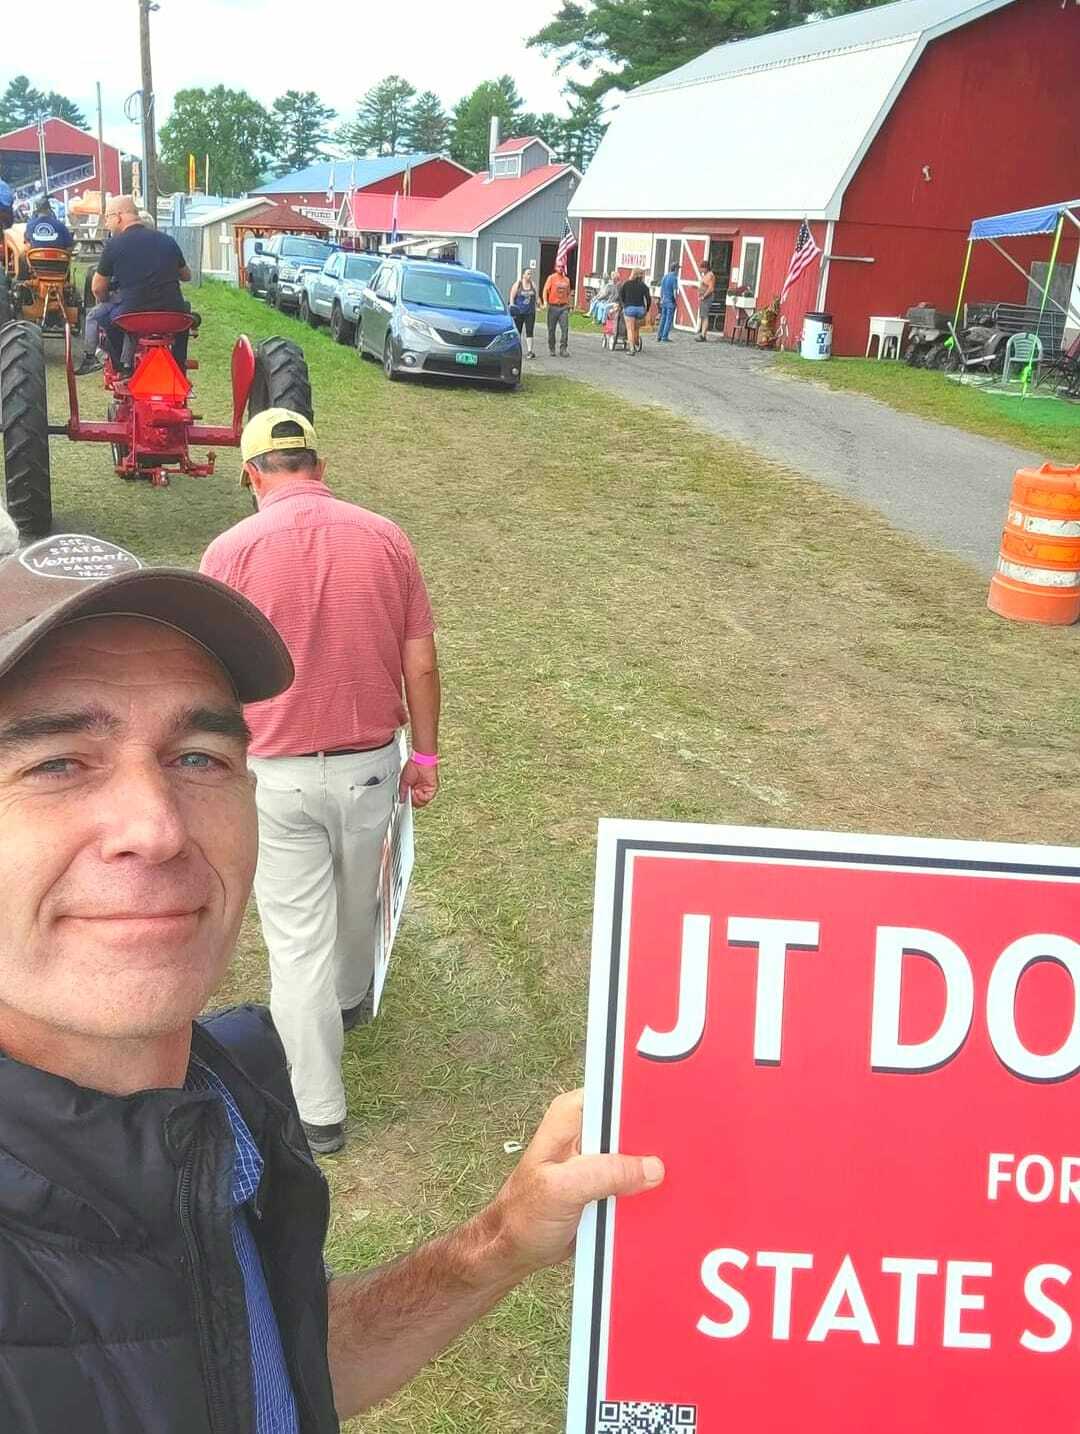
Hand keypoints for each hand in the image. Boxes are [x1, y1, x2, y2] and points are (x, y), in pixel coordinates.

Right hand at [400, 758, 437, 807]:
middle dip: (412, 800)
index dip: (408, 802)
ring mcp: (427, 789)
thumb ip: (402, 792)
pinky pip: (428, 797)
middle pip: (418, 802)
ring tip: (413, 791)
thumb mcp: (403, 781)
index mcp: (415, 787)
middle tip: (409, 795)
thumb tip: (401, 799)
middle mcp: (421, 788)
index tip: (404, 802)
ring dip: (416, 798)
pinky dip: (422, 796)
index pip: (412, 799)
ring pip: (423, 802)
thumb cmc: (413, 766)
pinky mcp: (433, 788)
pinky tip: (418, 791)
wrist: (420, 760)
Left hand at [486, 1089, 663, 1278]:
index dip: (644, 1103)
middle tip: (683, 1155)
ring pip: (639, 1154)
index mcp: (573, 1114)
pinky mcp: (607, 1181)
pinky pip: (637, 1179)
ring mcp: (599, 1156)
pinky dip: (647, 1190)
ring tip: (678, 1181)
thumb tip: (652, 1167)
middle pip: (634, 1124)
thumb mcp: (562, 1190)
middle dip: (654, 1140)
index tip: (674, 1115)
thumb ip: (605, 1174)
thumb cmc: (524, 1214)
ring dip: (654, 1170)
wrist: (515, 1249)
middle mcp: (588, 1129)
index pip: (617, 1095)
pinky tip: (663, 1200)